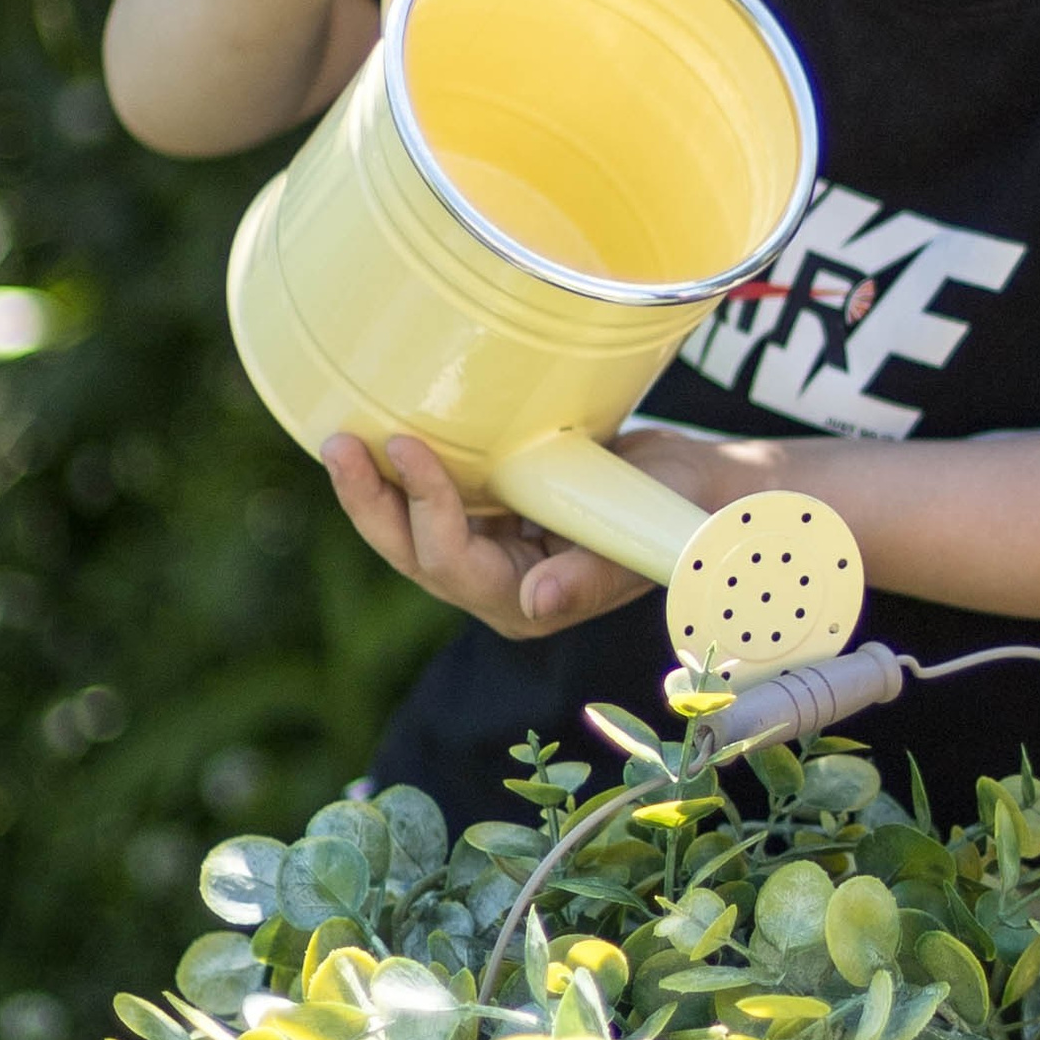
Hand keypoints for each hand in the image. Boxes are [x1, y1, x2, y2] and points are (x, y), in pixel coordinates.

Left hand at [319, 423, 801, 642]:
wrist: (698, 486)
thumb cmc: (679, 509)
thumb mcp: (638, 534)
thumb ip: (590, 575)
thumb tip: (537, 604)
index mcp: (529, 602)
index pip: (453, 564)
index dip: (425, 508)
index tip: (409, 445)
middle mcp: (500, 587)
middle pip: (413, 555)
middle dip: (373, 504)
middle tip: (343, 445)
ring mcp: (491, 553)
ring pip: (410, 531)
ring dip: (373, 489)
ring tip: (341, 439)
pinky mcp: (492, 517)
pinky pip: (430, 501)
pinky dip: (402, 474)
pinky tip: (376, 436)